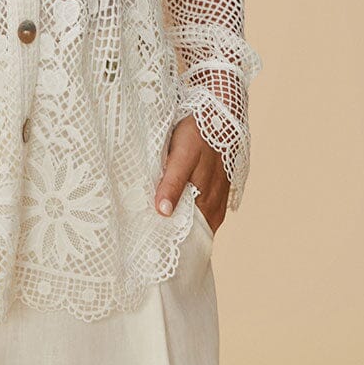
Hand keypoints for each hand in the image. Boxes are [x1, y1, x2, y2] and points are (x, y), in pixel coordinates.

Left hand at [154, 114, 228, 235]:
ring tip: (153, 232)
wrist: (218, 112)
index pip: (189, 236)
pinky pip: (201, 211)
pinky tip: (170, 213)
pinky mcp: (215, 190)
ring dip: (178, 226)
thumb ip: (173, 183)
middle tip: (145, 244)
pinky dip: (187, 215)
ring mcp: (216, 198)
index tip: (149, 252)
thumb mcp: (183, 155)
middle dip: (171, 237)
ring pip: (196, 222)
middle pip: (191, 231)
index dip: (171, 243)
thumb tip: (164, 212)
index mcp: (207, 202)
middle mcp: (214, 205)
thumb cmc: (198, 133)